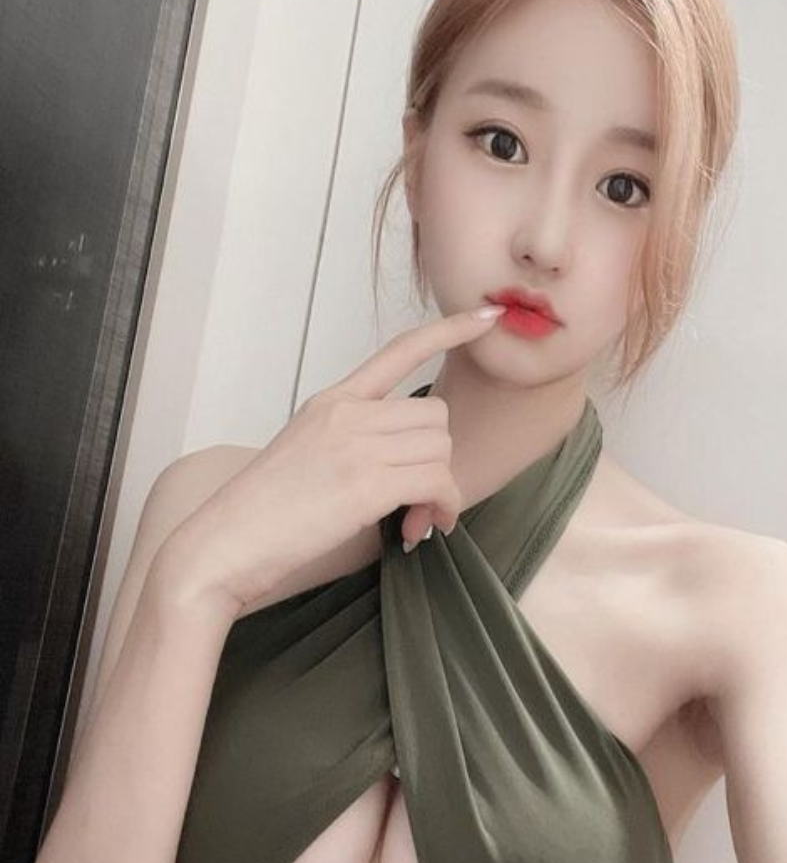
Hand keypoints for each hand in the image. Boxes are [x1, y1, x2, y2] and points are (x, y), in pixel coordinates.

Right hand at [162, 304, 505, 618]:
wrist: (223, 545)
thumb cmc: (261, 512)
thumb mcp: (303, 452)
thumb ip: (350, 441)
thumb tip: (400, 467)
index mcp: (332, 400)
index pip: (400, 350)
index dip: (449, 330)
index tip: (486, 317)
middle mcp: (347, 413)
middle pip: (436, 416)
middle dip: (439, 459)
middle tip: (422, 502)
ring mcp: (356, 445)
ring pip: (441, 449)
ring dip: (442, 490)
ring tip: (417, 519)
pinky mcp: (366, 484)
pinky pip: (438, 483)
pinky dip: (443, 507)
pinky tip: (423, 529)